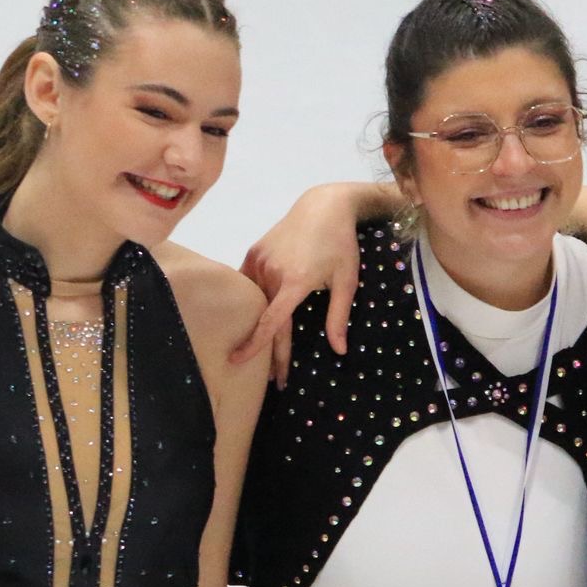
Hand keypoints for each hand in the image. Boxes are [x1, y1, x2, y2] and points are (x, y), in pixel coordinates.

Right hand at [230, 183, 366, 384]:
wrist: (323, 206)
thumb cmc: (341, 245)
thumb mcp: (346, 281)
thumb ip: (338, 316)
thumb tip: (339, 350)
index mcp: (295, 282)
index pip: (271, 322)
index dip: (256, 345)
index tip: (240, 362)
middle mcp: (271, 272)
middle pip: (266, 320)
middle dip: (268, 352)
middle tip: (275, 380)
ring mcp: (259, 261)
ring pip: (256, 303)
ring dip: (259, 327)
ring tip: (265, 352)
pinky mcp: (254, 252)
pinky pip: (248, 284)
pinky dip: (251, 302)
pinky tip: (254, 318)